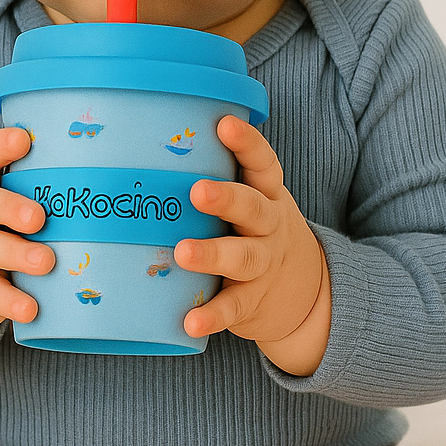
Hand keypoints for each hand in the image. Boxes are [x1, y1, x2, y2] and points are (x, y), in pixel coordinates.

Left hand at [174, 115, 330, 375]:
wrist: (302, 291)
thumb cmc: (253, 231)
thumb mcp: (249, 200)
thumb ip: (212, 176)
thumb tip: (142, 139)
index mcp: (266, 195)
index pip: (263, 164)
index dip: (247, 144)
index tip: (225, 124)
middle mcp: (269, 226)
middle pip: (254, 209)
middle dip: (228, 199)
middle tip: (197, 191)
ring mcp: (263, 265)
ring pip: (243, 257)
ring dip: (214, 255)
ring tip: (183, 253)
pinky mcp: (253, 301)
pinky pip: (233, 307)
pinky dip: (213, 315)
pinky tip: (191, 321)